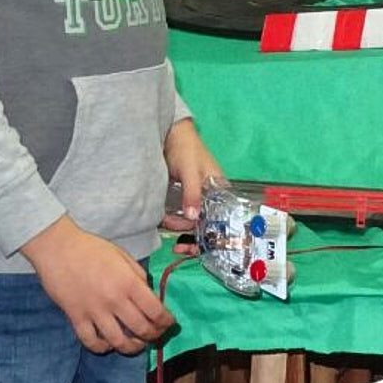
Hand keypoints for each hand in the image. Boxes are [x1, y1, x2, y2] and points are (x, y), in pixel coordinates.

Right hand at [23, 217, 173, 353]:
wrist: (58, 248)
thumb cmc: (91, 249)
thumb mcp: (122, 256)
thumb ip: (138, 276)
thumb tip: (148, 293)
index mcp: (129, 283)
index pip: (156, 311)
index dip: (166, 322)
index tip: (169, 324)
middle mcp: (115, 300)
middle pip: (141, 329)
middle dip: (154, 336)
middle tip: (155, 335)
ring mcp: (95, 311)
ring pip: (119, 342)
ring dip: (132, 348)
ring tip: (136, 345)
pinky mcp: (76, 318)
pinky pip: (91, 342)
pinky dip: (102, 347)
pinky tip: (107, 344)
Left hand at [160, 120, 223, 252]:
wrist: (169, 135)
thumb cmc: (186, 148)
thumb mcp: (190, 171)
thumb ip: (192, 194)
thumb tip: (193, 218)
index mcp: (219, 191)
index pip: (220, 219)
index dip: (210, 236)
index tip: (194, 247)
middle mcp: (209, 198)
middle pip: (203, 224)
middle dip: (187, 231)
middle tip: (172, 229)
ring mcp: (194, 198)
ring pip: (189, 221)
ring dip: (176, 225)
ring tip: (164, 219)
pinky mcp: (181, 198)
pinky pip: (179, 215)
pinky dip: (171, 219)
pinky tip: (163, 217)